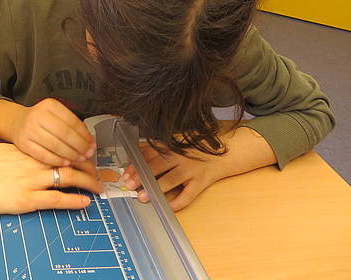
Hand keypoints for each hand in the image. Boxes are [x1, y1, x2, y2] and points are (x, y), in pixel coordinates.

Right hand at [0, 143, 103, 213]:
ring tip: (98, 188)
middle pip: (70, 160)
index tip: (86, 157)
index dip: (77, 153)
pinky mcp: (28, 199)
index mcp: (29, 149)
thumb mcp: (4, 150)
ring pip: (69, 178)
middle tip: (98, 173)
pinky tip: (85, 202)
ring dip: (88, 183)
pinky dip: (75, 200)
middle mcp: (35, 162)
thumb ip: (20, 153)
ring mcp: (32, 180)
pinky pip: (58, 199)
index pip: (61, 147)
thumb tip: (30, 154)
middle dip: (88, 167)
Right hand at [9, 98, 96, 174]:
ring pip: (55, 145)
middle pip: (64, 133)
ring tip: (79, 159)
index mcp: (49, 105)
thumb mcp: (55, 114)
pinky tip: (65, 162)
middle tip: (88, 154)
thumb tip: (89, 141)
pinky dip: (57, 160)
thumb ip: (71, 124)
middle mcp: (38, 115)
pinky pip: (44, 155)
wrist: (17, 122)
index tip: (92, 144)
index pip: (72, 121)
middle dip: (79, 146)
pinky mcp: (23, 143)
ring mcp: (29, 129)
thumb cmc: (41, 119)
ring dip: (70, 155)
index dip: (84, 135)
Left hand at [121, 127, 276, 210]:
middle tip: (129, 185)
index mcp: (172, 147)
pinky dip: (179, 202)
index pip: (150, 154)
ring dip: (156, 188)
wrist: (224, 154)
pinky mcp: (201, 182)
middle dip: (142, 175)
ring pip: (171, 179)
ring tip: (143, 197)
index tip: (126, 173)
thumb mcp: (177, 142)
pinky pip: (189, 194)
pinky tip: (169, 207)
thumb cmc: (196, 150)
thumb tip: (137, 151)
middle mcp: (181, 157)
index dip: (137, 164)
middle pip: (158, 165)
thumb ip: (159, 147)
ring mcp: (191, 170)